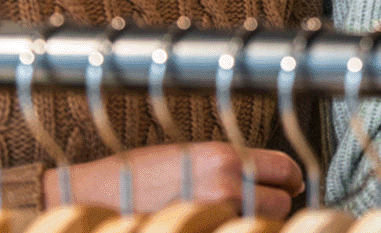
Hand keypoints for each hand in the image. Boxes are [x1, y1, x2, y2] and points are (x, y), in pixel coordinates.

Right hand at [43, 143, 303, 218]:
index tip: (290, 184)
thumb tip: (272, 176)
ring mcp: (212, 215)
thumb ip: (231, 164)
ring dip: (254, 221)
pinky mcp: (198, 232)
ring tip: (231, 216)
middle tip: (258, 205)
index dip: (289, 179)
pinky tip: (216, 225)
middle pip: (280, 202)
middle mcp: (224, 185)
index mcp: (223, 157)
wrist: (90, 198)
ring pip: (261, 224)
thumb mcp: (188, 156)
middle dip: (272, 205)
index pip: (285, 168)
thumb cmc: (135, 177)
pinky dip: (231, 230)